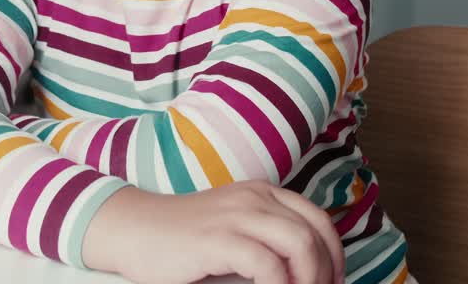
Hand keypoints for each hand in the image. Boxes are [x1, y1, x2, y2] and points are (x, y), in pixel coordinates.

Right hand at [83, 180, 344, 283]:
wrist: (132, 230)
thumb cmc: (183, 240)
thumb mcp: (234, 230)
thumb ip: (266, 240)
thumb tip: (305, 271)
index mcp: (262, 192)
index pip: (318, 220)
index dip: (335, 255)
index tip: (332, 283)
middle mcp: (254, 197)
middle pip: (314, 233)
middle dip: (325, 272)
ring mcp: (235, 214)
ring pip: (299, 243)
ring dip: (308, 278)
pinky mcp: (217, 238)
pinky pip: (266, 263)